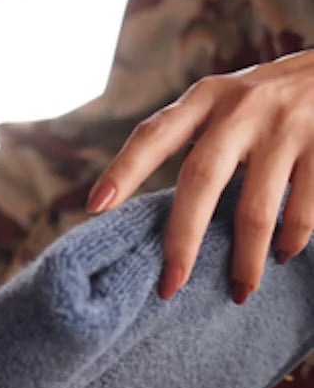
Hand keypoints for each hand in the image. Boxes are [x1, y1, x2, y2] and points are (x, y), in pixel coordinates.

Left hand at [85, 50, 313, 302]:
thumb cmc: (270, 100)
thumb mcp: (229, 103)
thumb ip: (198, 143)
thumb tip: (157, 217)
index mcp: (206, 98)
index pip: (154, 133)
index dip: (124, 169)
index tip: (96, 207)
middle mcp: (241, 107)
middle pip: (200, 178)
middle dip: (183, 239)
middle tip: (170, 285)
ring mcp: (286, 124)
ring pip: (254, 208)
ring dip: (246, 258)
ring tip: (239, 289)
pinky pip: (302, 209)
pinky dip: (291, 240)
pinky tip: (283, 254)